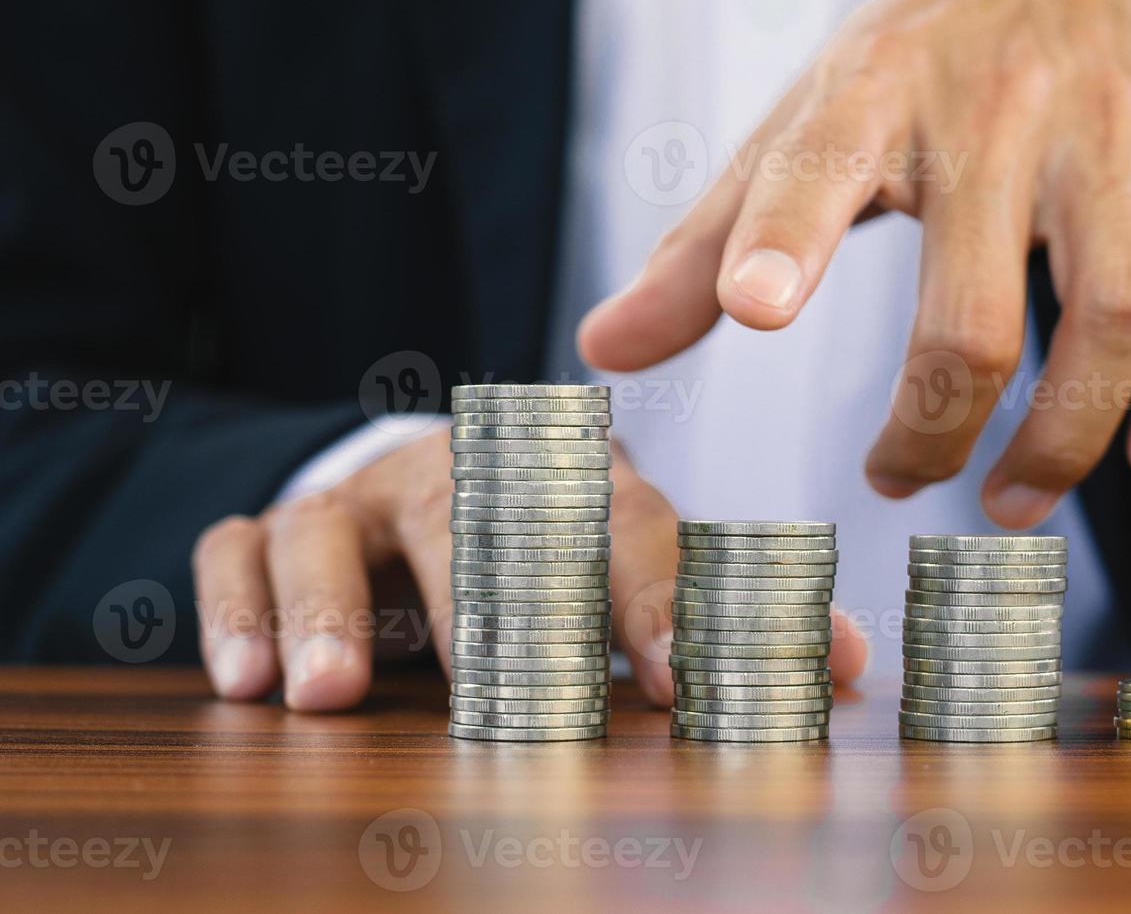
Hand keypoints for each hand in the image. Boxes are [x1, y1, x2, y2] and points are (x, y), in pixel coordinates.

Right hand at [192, 430, 868, 709]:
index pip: (618, 529)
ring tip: (336, 695)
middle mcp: (459, 474)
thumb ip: (720, 618)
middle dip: (488, 604)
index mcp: (564, 481)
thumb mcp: (626, 572)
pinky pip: (239, 548)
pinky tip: (251, 684)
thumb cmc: (542, 543)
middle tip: (509, 688)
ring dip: (335, 610)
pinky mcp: (276, 520)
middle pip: (467, 516)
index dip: (651, 601)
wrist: (422, 481)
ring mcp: (360, 497)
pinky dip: (241, 607)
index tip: (685, 681)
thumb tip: (853, 669)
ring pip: (331, 530)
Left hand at [577, 0, 1130, 527]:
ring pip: (1117, 311)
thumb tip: (603, 349)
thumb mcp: (793, 129)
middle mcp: (995, 106)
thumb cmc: (904, 68)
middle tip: (897, 483)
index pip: (816, 168)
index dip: (784, 240)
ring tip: (1014, 504)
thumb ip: (702, 244)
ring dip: (1067, 434)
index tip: (751, 311)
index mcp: (870, 93)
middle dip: (935, 428)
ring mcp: (1108, 129)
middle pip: (976, 306)